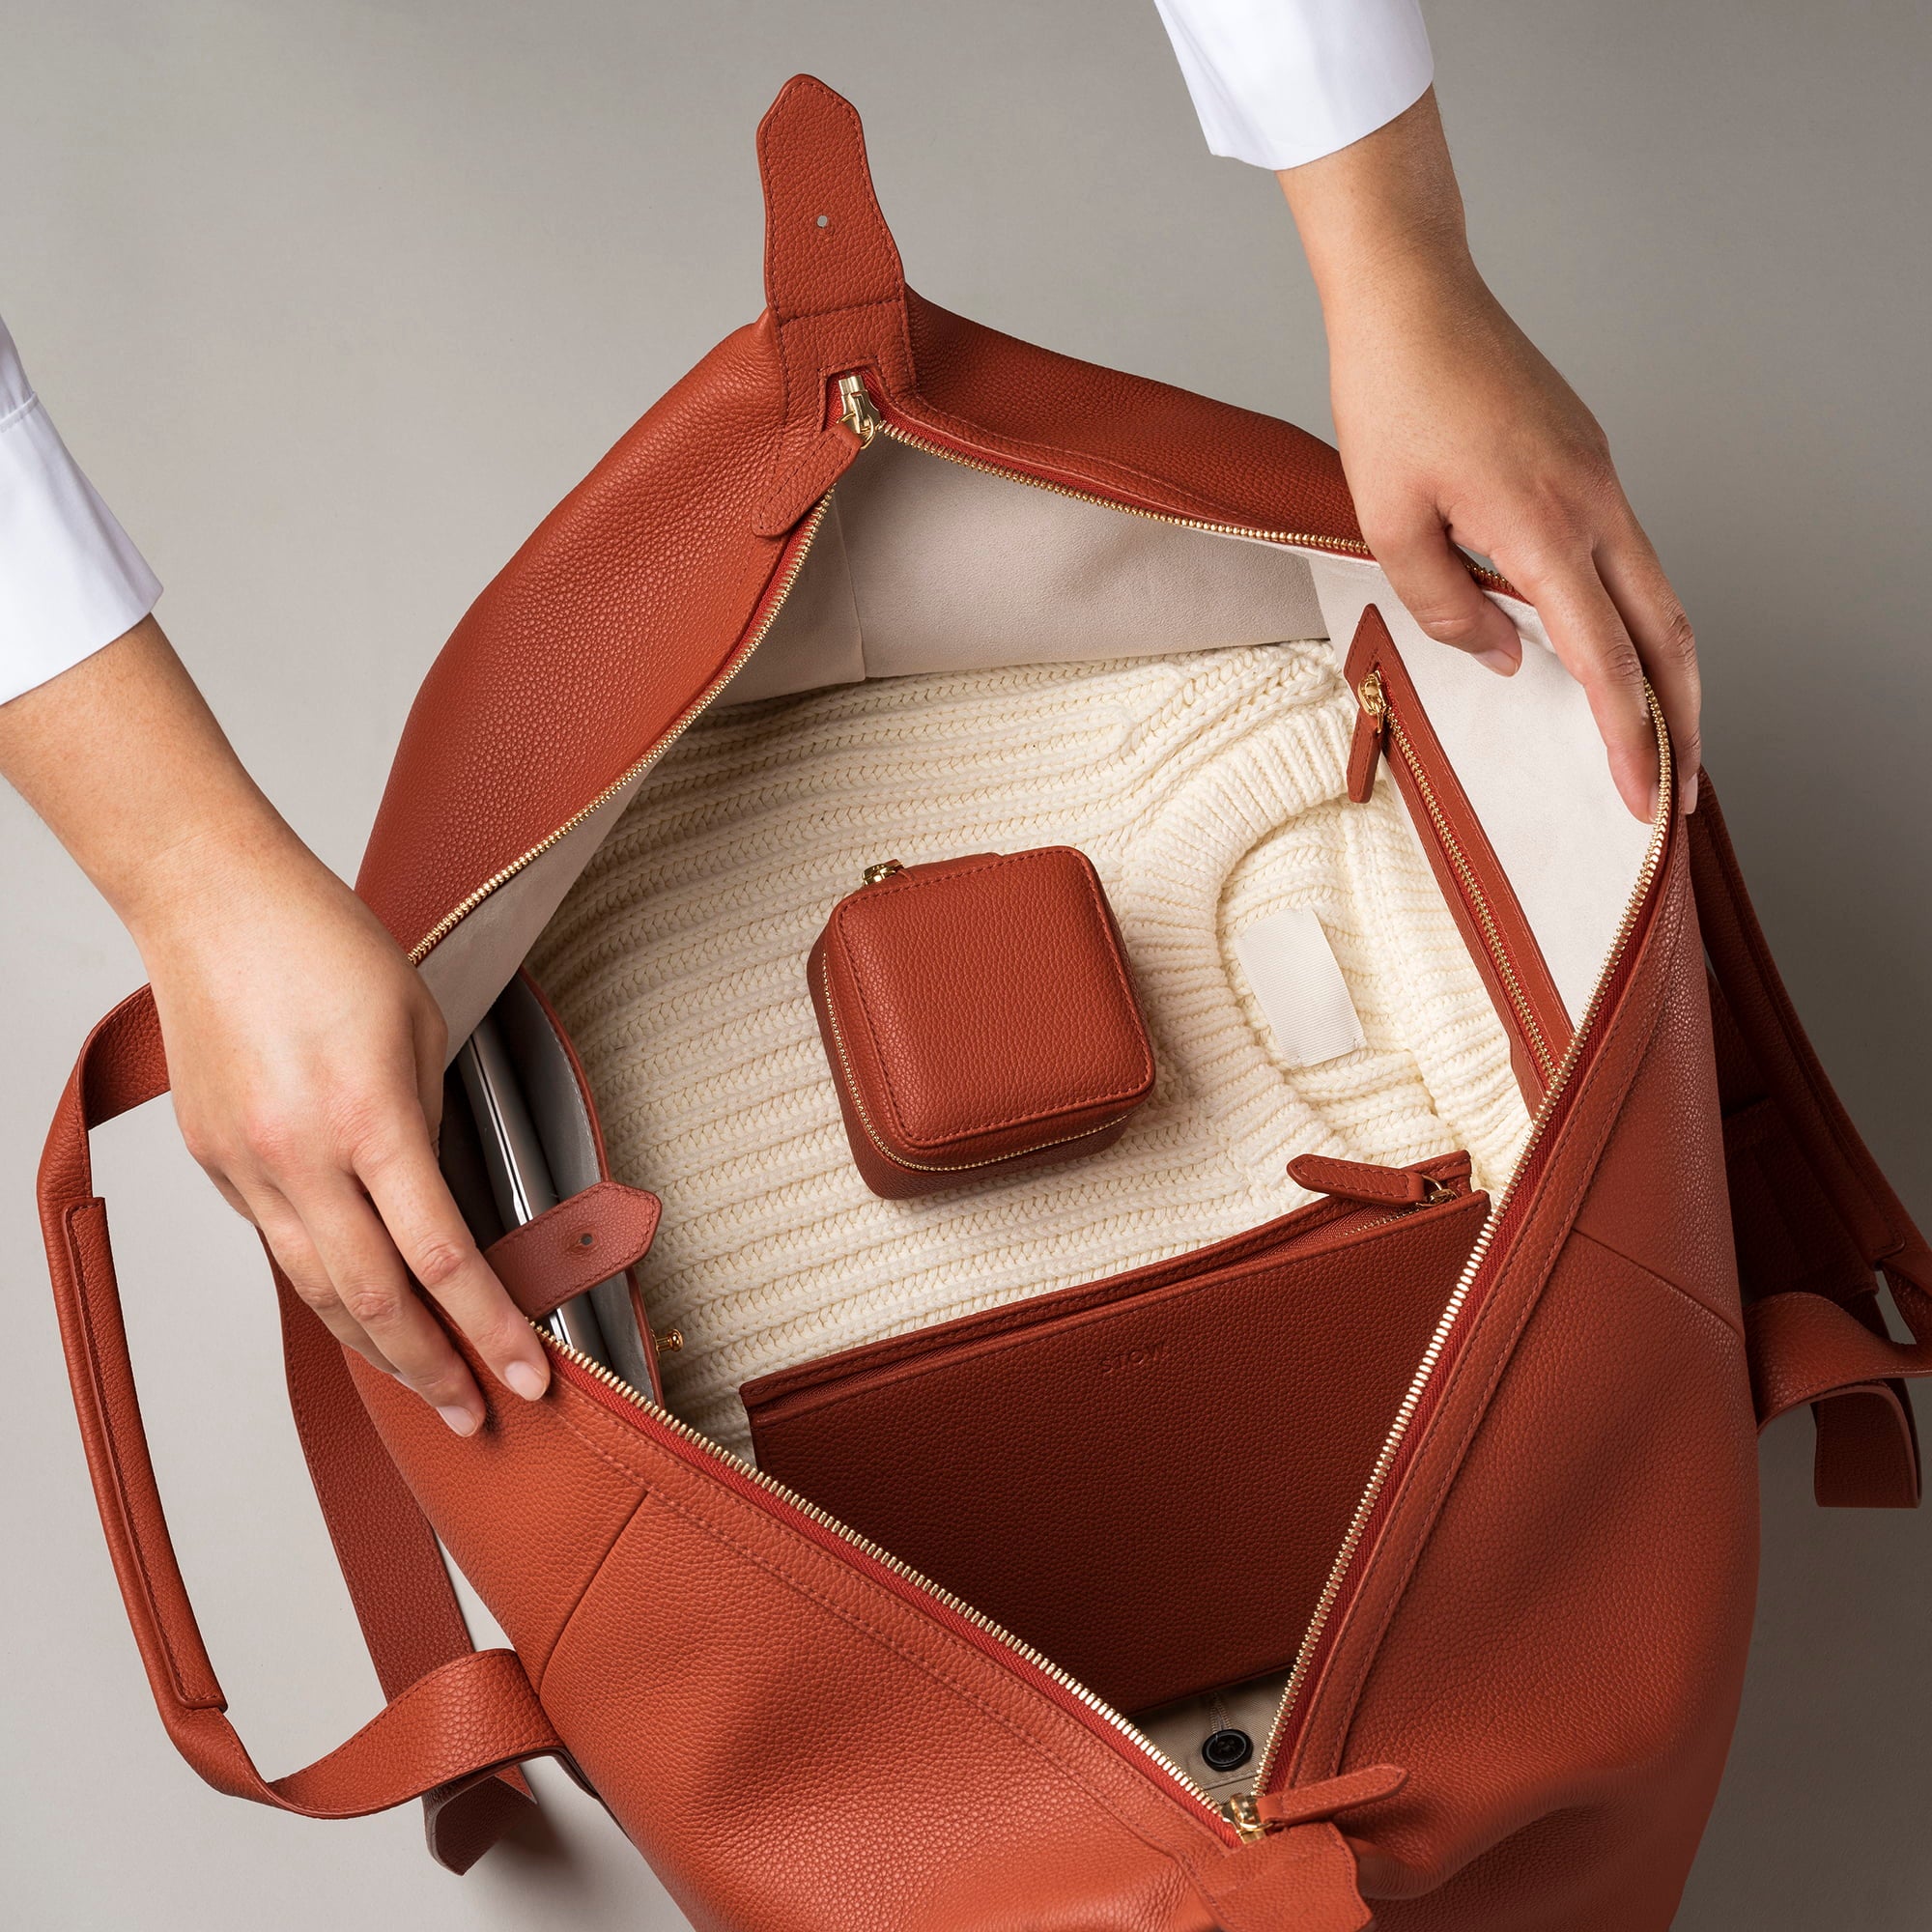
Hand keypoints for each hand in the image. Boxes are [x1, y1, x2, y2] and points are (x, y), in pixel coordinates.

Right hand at [134, 832, 549, 1432]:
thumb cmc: (326, 943)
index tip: (528, 1373)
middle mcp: (299, 1155)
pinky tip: (359, 1306)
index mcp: (368, 1118)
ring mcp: (246, 1165)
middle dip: (431, 1370)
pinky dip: (324, 1286)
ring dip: (374, 1348)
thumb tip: (437, 1195)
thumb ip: (429, 1122)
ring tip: (425, 1384)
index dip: (490, 1328)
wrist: (214, 901)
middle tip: (476, 1412)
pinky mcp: (214, 1161)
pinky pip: (278, 1244)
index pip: (441, 1257)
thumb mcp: (420, 1026)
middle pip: (370, 1301)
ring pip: (314, 1291)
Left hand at [1281, 91, 1698, 817]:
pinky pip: (1626, 558)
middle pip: (1666, 633)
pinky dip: (1633, 619)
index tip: (1644, 797)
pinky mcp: (1588, 464)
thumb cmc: (1390, 399)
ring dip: (1665, 672)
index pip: (1606, 660)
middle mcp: (1592, 504)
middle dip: (1682, 721)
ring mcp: (1599, 480)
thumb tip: (1510, 657)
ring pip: (1658, 595)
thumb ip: (1447, 607)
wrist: (1412, 297)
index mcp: (1543, 527)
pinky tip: (1608, 653)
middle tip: (1677, 789)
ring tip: (1656, 735)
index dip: (1631, 738)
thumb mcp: (1390, 525)